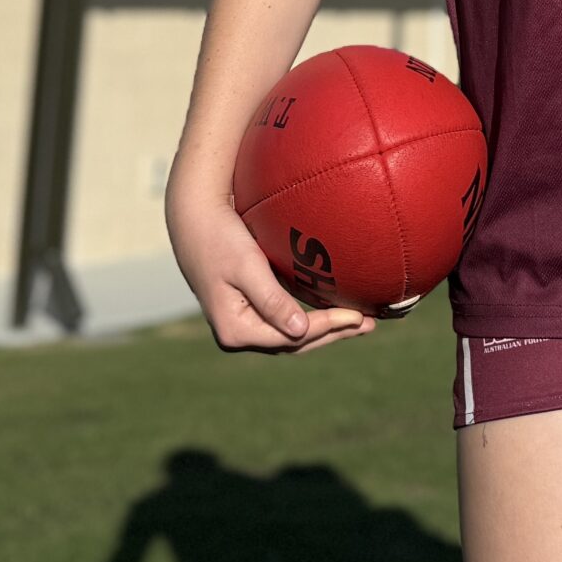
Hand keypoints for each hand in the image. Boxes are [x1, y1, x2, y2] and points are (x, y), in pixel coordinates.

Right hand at [167, 195, 375, 354]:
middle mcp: (237, 333)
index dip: (327, 327)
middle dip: (333, 334)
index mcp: (235, 330)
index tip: (357, 316)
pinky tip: (331, 311)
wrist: (192, 217)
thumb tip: (300, 332)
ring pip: (290, 335)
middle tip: (369, 324)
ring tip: (359, 322)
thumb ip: (273, 300)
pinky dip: (310, 318)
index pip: (291, 337)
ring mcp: (241, 323)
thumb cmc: (219, 236)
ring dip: (325, 329)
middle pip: (294, 343)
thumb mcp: (247, 266)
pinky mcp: (247, 308)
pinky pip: (284, 321)